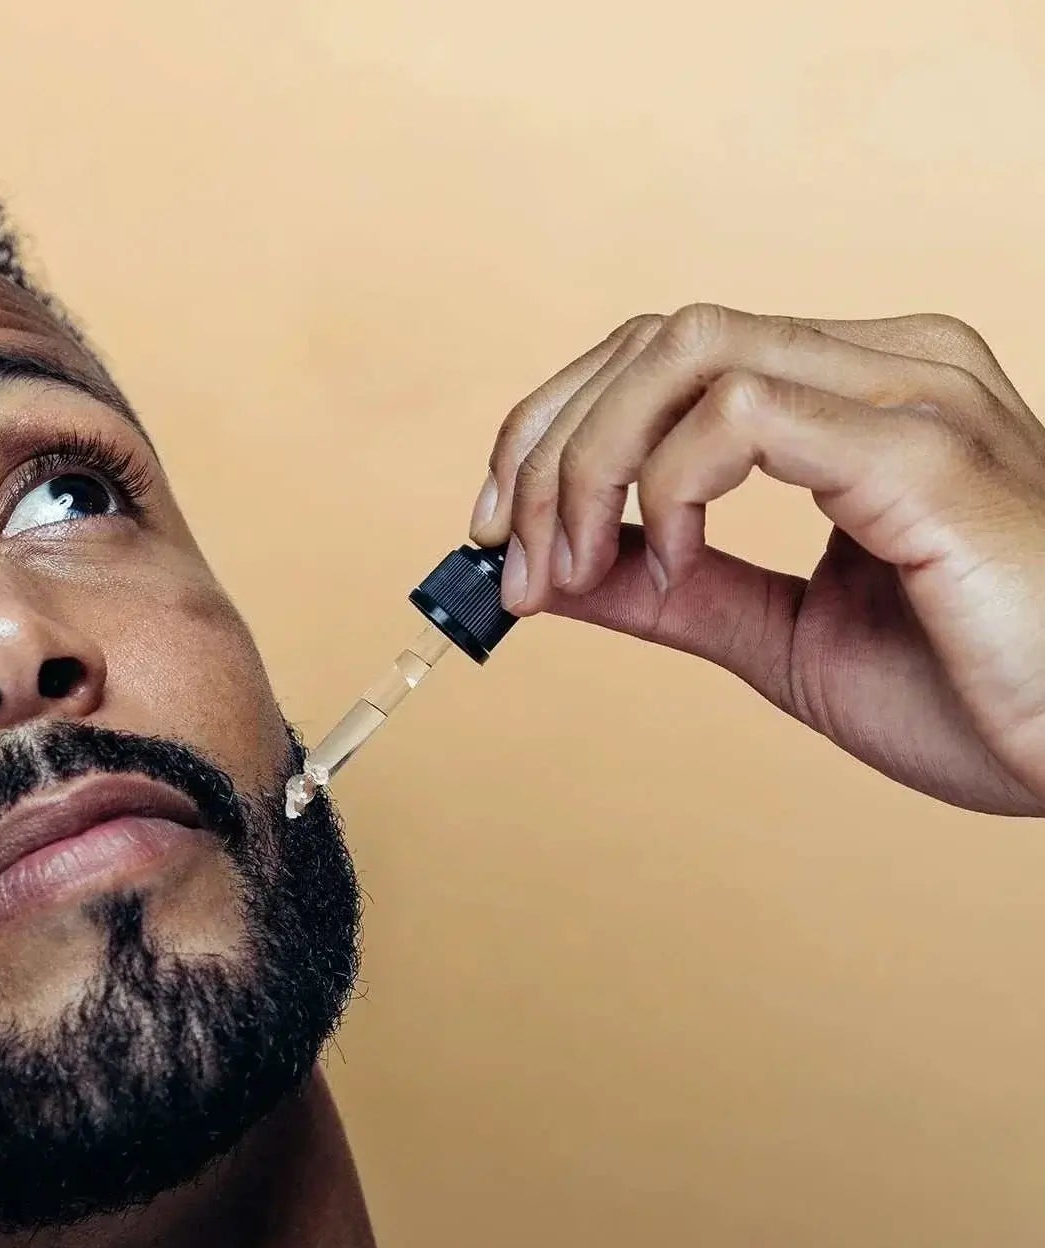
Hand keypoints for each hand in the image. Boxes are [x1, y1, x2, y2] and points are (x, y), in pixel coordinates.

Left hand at [471, 306, 1044, 813]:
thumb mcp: (780, 637)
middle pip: (657, 336)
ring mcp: (911, 395)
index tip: (494, 532)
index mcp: (854, 398)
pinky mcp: (925, 451)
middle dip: (546, 446)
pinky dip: (669, 487)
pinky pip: (748, 410)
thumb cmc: (973, 689)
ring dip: (587, 465)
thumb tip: (551, 571)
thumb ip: (670, 593)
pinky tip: (668, 566)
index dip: (554, 428)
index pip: (666, 354)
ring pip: (685, 352)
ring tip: (572, 571)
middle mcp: (884, 367)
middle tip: (507, 559)